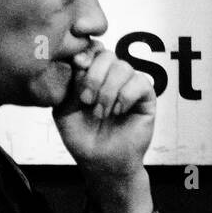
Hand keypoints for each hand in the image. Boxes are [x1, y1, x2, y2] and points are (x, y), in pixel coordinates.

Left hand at [53, 39, 156, 181]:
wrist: (101, 162)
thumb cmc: (82, 137)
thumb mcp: (65, 108)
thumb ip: (70, 83)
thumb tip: (80, 60)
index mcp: (92, 75)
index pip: (93, 49)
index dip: (86, 52)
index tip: (78, 65)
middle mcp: (112, 77)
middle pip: (108, 55)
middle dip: (94, 76)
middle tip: (86, 101)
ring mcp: (130, 86)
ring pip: (123, 68)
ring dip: (108, 91)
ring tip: (101, 113)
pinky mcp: (146, 98)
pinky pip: (140, 82)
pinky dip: (125, 96)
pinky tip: (118, 112)